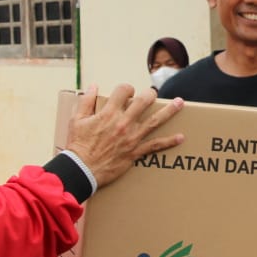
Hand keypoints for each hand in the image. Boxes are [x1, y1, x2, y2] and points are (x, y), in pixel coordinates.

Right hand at [66, 84, 184, 187]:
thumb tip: (93, 86)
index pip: (123, 91)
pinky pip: (155, 146)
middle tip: (153, 93)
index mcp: (109, 113)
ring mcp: (131, 137)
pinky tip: (180, 137)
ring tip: (180, 103)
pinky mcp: (134, 152)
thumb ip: (86, 101)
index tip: (126, 92)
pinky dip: (169, 142)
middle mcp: (123, 123)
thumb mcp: (76, 120)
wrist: (81, 170)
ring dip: (169, 111)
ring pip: (154, 121)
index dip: (126, 88)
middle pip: (143, 102)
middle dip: (150, 94)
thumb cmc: (77, 145)